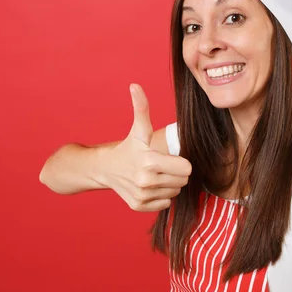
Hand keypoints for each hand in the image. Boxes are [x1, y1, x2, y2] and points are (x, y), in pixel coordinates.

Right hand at [102, 84, 191, 211]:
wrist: (105, 168)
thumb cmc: (128, 148)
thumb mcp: (138, 129)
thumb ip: (141, 108)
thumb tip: (135, 86)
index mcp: (150, 161)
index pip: (187, 168)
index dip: (181, 162)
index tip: (169, 157)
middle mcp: (146, 181)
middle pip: (183, 181)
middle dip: (176, 173)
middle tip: (161, 165)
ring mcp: (142, 196)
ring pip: (175, 193)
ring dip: (168, 184)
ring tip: (154, 175)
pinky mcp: (139, 206)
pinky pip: (165, 204)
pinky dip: (160, 196)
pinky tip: (148, 186)